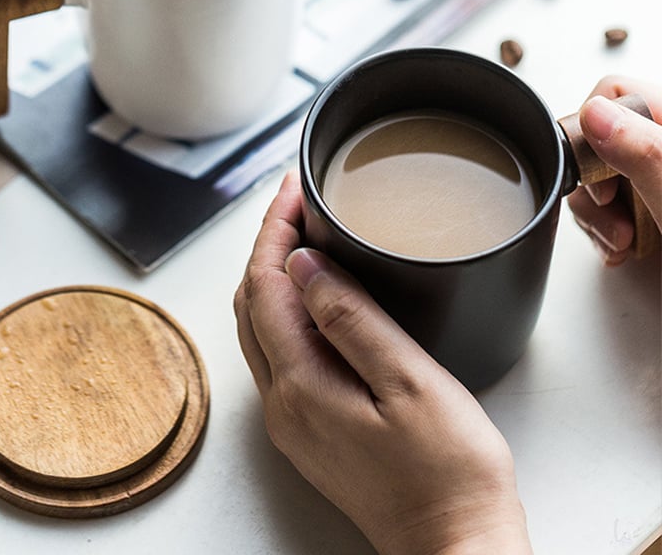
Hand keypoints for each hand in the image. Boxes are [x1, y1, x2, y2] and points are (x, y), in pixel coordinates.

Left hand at [234, 172, 531, 554]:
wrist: (454, 544)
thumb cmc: (447, 471)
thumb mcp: (408, 382)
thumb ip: (350, 318)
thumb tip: (301, 265)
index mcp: (301, 384)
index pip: (266, 283)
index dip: (275, 228)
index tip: (294, 187)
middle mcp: (282, 402)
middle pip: (253, 300)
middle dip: (269, 242)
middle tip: (297, 200)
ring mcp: (290, 418)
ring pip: (260, 324)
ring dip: (273, 272)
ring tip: (301, 232)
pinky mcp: (307, 427)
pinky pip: (278, 350)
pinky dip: (284, 307)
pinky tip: (311, 292)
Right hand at [567, 76, 661, 265]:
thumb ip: (645, 152)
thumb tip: (596, 113)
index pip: (616, 95)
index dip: (594, 136)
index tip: (603, 183)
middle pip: (602, 137)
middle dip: (595, 184)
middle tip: (614, 218)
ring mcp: (661, 174)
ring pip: (602, 173)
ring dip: (599, 214)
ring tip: (624, 241)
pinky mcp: (657, 203)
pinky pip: (616, 200)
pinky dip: (610, 226)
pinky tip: (626, 246)